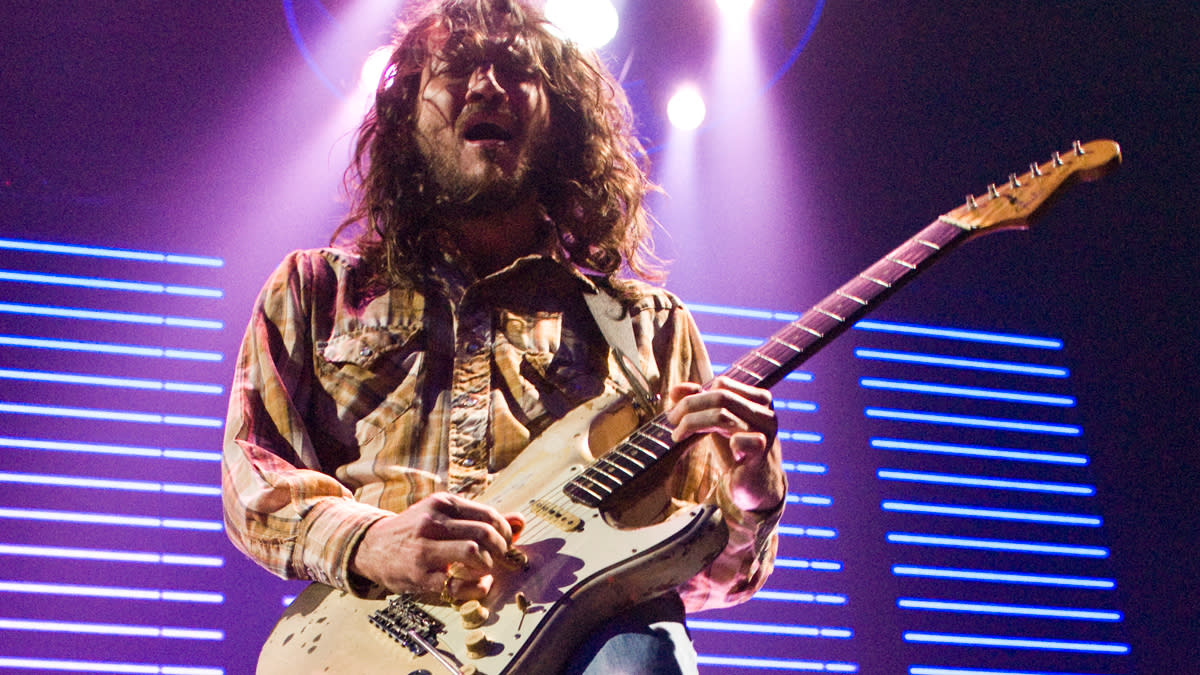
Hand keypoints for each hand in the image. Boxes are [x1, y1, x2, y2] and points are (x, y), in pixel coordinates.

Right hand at [349, 492, 523, 601]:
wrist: (372, 547)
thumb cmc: (415, 529)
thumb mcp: (443, 514)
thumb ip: (481, 517)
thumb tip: (520, 520)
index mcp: (442, 504)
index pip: (488, 515)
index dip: (505, 531)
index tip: (506, 542)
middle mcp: (432, 522)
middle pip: (485, 533)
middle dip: (502, 549)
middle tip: (501, 558)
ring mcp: (424, 550)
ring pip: (473, 553)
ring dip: (489, 565)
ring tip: (487, 569)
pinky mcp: (419, 576)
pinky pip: (458, 584)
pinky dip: (477, 587)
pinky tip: (479, 584)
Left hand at [665, 376, 786, 512]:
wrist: (759, 487)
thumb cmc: (737, 453)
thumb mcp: (717, 425)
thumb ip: (700, 404)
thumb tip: (676, 390)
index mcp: (758, 399)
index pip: (722, 383)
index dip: (695, 394)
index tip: (677, 411)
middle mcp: (765, 411)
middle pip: (720, 396)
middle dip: (689, 406)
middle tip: (671, 421)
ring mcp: (766, 430)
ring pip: (722, 415)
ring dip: (693, 423)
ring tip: (678, 436)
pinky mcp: (762, 451)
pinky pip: (738, 440)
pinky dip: (725, 446)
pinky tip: (723, 454)